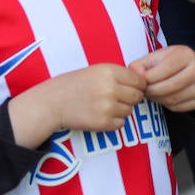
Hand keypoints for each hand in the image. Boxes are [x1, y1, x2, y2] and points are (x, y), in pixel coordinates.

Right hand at [9, 63, 146, 146]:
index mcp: (109, 71)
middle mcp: (111, 88)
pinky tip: (99, 114)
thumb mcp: (93, 71)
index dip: (137, 85)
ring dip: (121, 110)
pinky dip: (113, 121)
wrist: (51, 102)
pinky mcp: (105, 122)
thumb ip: (116, 75)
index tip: (129, 88)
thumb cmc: (72, 84)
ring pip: (130, 110)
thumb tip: (142, 84)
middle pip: (137, 96)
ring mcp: (109, 106)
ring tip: (103, 105)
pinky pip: (121, 123)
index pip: (139, 80)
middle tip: (116, 98)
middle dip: (130, 98)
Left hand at [129, 45, 194, 111]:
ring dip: (157, 99)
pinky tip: (162, 97)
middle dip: (151, 90)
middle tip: (142, 90)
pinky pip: (178, 107)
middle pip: (168, 87)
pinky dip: (166, 104)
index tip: (140, 80)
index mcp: (185, 55)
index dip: (148, 78)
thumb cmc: (171, 61)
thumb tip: (134, 74)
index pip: (164, 70)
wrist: (194, 68)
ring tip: (150, 93)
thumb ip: (142, 64)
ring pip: (173, 99)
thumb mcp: (157, 56)